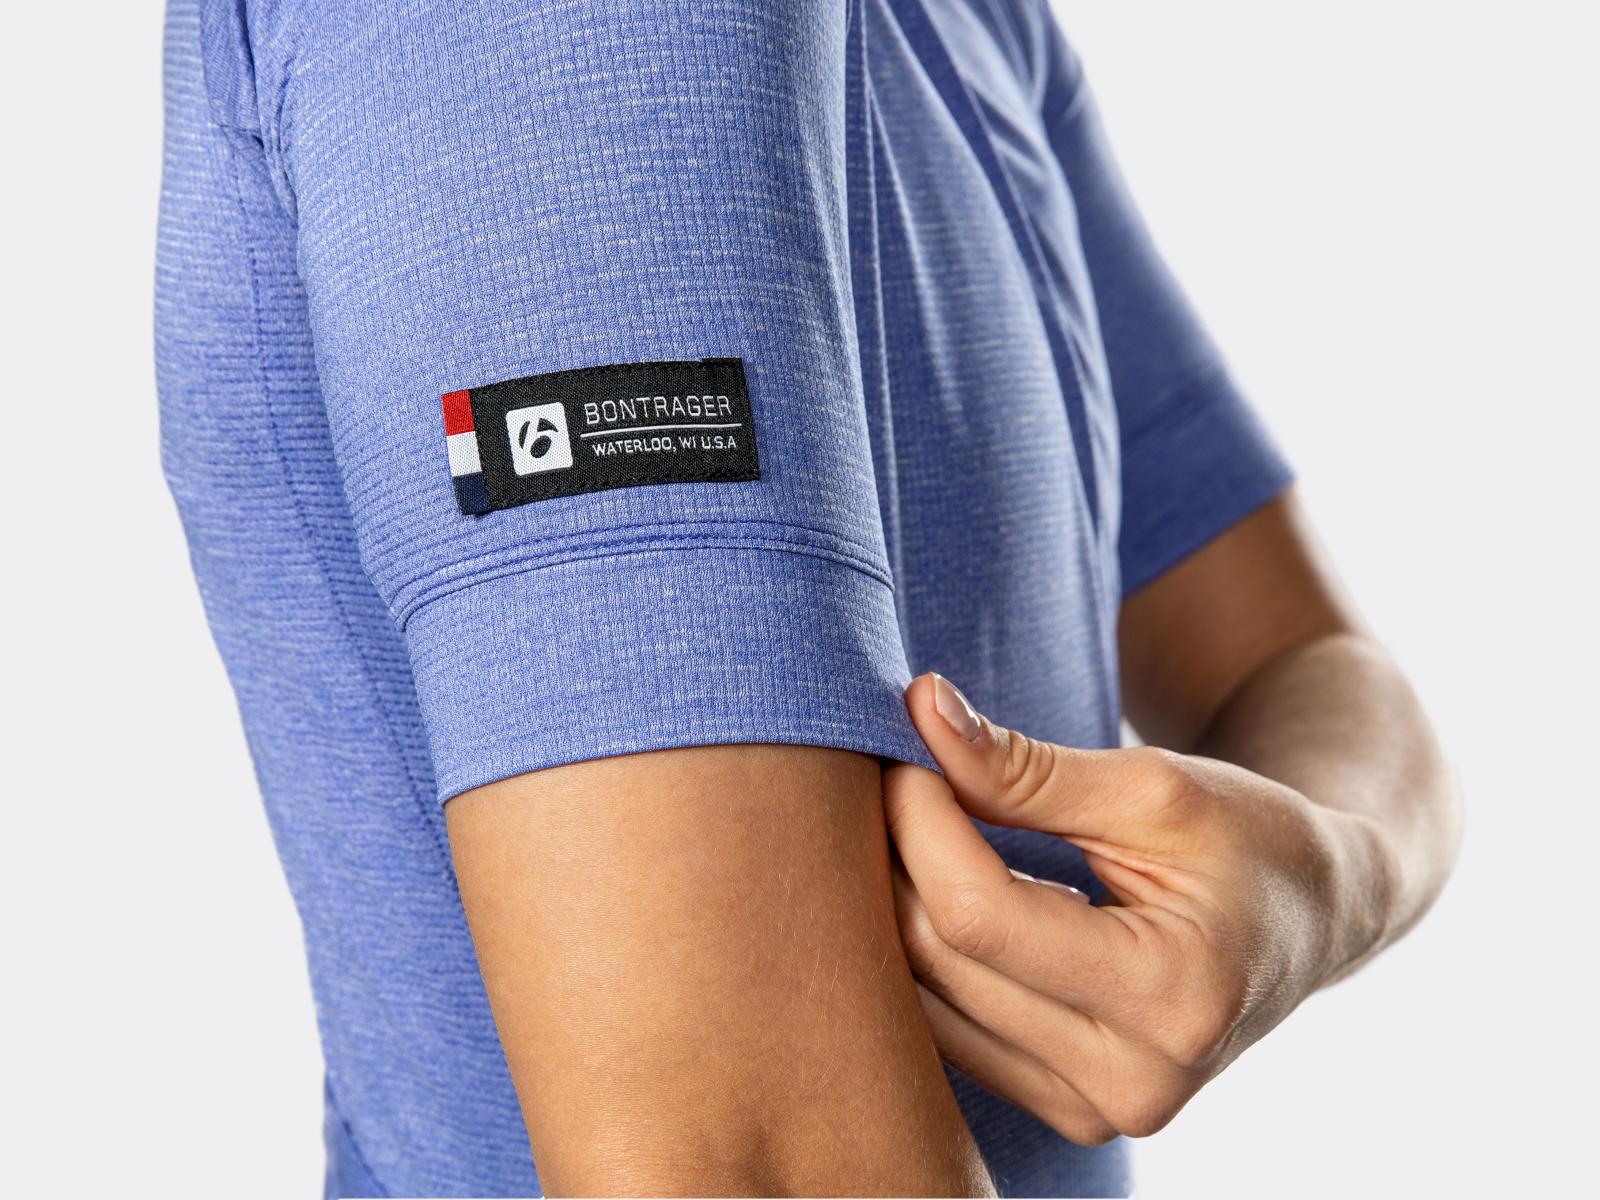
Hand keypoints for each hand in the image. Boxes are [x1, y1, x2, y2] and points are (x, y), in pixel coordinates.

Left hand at [886, 673, 1379, 1143]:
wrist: (1313, 919)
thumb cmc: (1247, 838)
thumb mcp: (1153, 787)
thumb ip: (1027, 766)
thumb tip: (922, 709)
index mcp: (1173, 996)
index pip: (981, 913)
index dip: (921, 821)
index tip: (907, 751)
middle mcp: (1132, 1083)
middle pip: (942, 960)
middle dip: (897, 855)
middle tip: (896, 775)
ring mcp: (1095, 1114)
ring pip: (922, 1002)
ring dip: (896, 905)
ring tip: (910, 828)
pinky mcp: (1066, 1113)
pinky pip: (943, 1032)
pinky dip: (923, 954)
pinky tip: (930, 892)